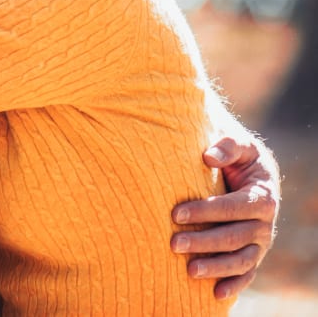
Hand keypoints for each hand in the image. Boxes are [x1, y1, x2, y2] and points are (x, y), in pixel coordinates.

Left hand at [171, 135, 278, 299]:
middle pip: (234, 237)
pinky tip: (216, 294)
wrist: (250, 169)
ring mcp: (260, 241)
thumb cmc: (237, 154)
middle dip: (203, 242)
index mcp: (262, 196)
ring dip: (216, 267)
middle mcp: (264, 223)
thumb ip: (226, 146)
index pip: (232, 207)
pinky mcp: (254, 253)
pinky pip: (247, 273)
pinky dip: (235, 285)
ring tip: (189, 271)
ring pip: (240, 260)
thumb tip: (207, 156)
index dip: (205, 211)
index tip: (176, 213)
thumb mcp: (237, 144)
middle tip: (174, 244)